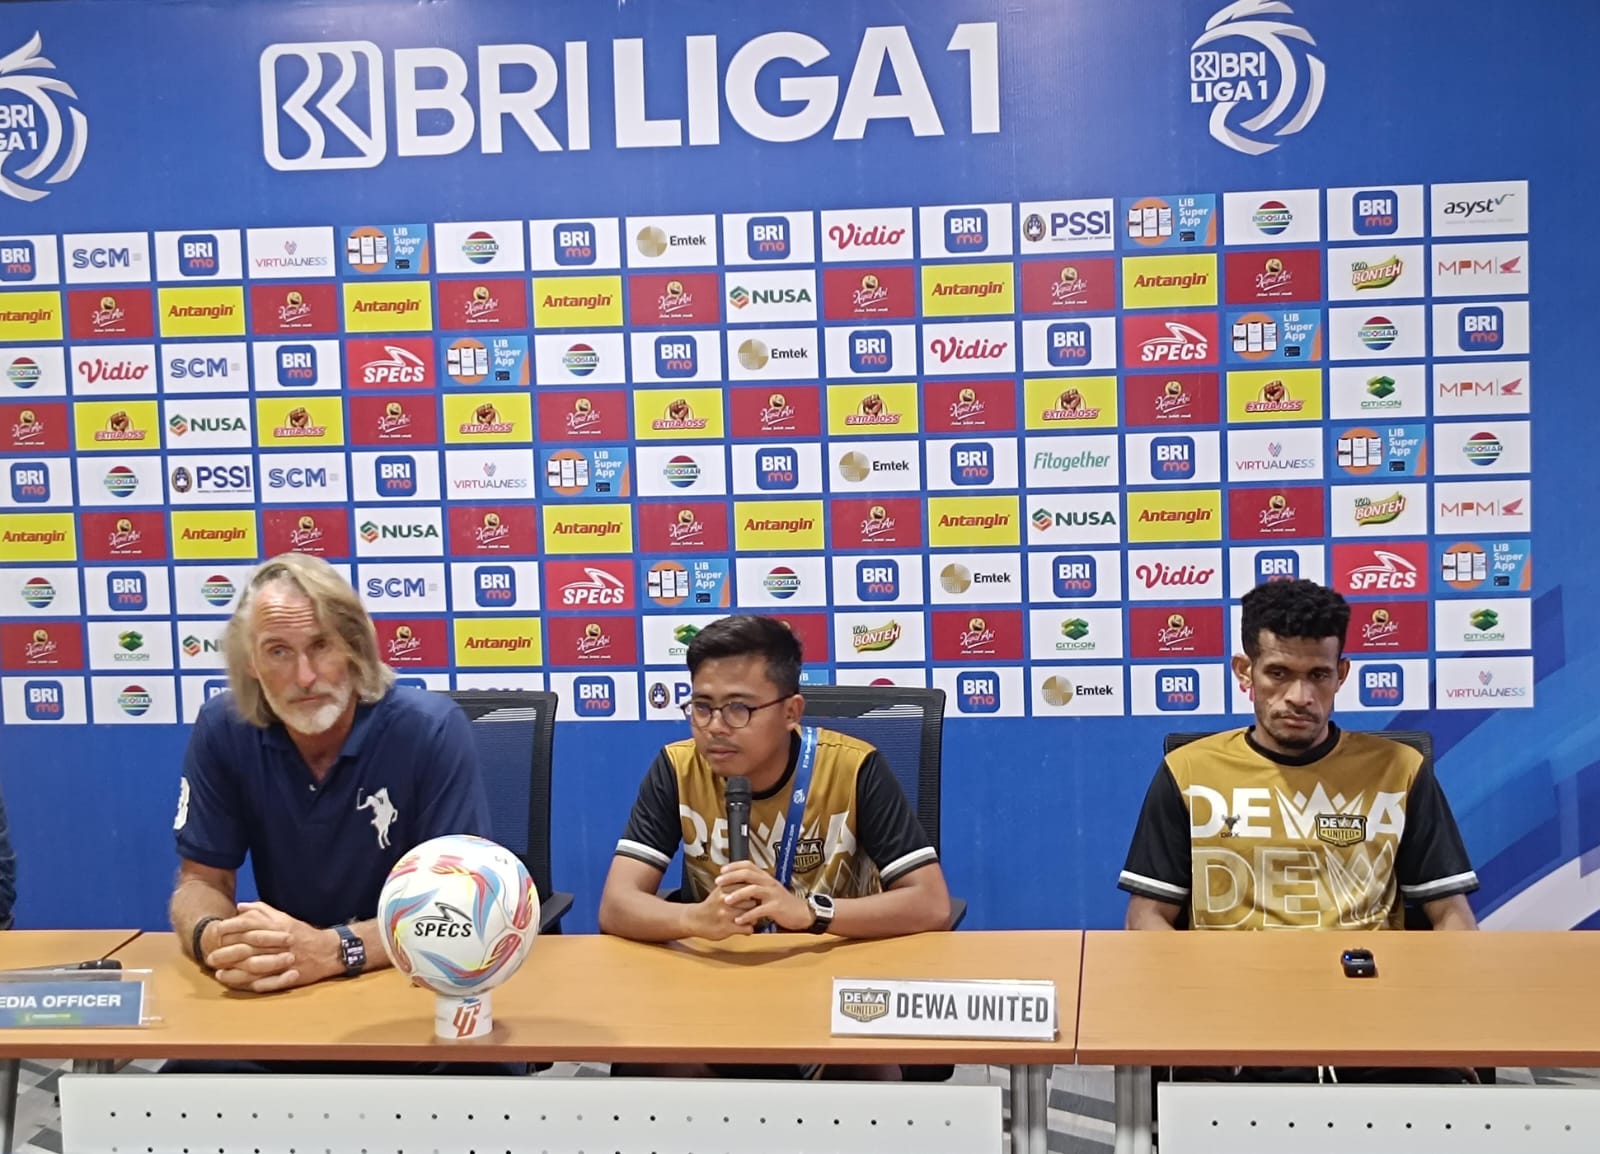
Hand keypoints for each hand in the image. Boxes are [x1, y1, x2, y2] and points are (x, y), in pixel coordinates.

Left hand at [204, 901, 337, 992]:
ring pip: (257, 966)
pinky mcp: (291, 976)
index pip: (251, 926)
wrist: (329, 950)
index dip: (231, 930)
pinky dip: (253, 983)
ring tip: (219, 974)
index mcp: (280, 926)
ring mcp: (286, 960)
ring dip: (236, 971)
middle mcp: (282, 942)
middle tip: (211, 958)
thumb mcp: (284, 918)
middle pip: (250, 947)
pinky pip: (270, 981)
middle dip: (228, 953)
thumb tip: (240, 907)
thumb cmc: (302, 934)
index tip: (215, 933)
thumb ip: (262, 911)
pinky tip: (239, 985)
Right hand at [682, 877, 755, 940]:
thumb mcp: (720, 889)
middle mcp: (725, 899)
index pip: (748, 887)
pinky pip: (747, 928)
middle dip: (755, 907)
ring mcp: (726, 914)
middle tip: (754, 910)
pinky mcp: (727, 927)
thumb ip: (735, 883)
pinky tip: (744, 928)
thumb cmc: (712, 905)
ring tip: (749, 919)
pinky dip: (749, 929)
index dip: (754, 893)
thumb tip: (754, 879)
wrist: (695, 920)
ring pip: (751, 915)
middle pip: (752, 901)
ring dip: (753, 919)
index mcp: (724, 888)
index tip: (755, 897)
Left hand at [716, 862, 811, 931]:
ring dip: (738, 895)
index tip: (722, 870)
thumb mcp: (769, 890)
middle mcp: (769, 883)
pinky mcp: (776, 907)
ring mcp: (773, 894)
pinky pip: (759, 910)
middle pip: (748, 874)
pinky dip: (747, 915)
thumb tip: (738, 883)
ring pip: (753, 890)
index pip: (749, 865)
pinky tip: (738, 920)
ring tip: (726, 901)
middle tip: (718, 882)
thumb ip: (756, 886)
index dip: (734, 866)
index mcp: (766, 877)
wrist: (801, 913)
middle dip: (731, 877)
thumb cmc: (783, 903)